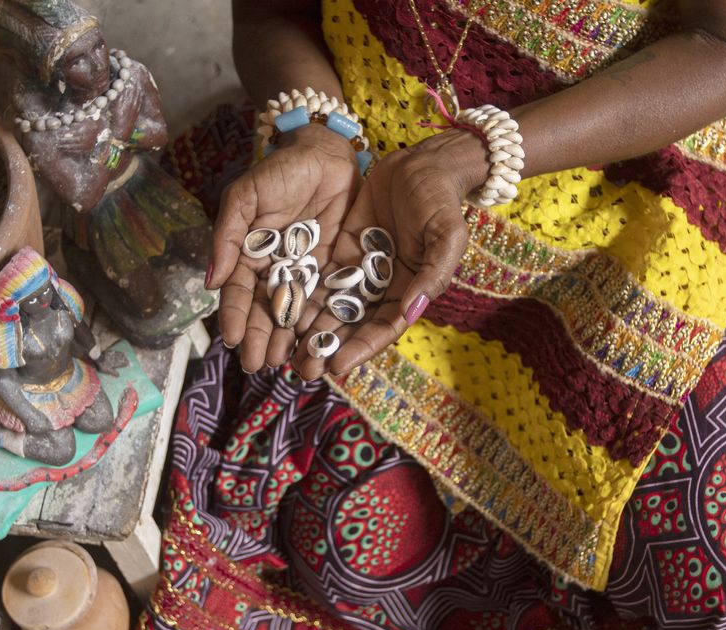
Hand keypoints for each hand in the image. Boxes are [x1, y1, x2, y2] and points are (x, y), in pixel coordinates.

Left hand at [96, 350, 128, 375]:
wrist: (98, 357)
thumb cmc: (102, 365)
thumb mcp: (107, 371)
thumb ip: (113, 373)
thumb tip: (119, 375)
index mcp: (115, 364)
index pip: (121, 364)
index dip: (125, 364)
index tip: (128, 364)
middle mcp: (115, 360)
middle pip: (121, 360)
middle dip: (125, 360)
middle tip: (128, 361)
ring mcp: (113, 356)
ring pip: (119, 356)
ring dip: (123, 356)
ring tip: (125, 356)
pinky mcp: (110, 352)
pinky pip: (116, 352)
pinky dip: (119, 352)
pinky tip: (120, 352)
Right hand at [206, 125, 359, 371]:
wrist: (325, 155)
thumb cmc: (279, 171)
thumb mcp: (245, 197)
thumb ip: (227, 237)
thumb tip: (210, 282)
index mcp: (249, 255)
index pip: (239, 293)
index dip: (236, 317)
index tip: (234, 340)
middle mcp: (275, 270)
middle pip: (267, 310)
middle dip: (262, 339)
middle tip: (259, 365)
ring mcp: (305, 273)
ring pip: (296, 313)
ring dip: (291, 340)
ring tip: (289, 364)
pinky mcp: (333, 271)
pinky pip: (326, 302)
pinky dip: (322, 324)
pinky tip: (318, 344)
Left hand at [291, 131, 487, 379]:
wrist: (422, 164)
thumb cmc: (440, 200)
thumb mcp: (446, 235)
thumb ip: (432, 274)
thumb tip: (411, 311)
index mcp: (410, 291)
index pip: (383, 328)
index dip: (360, 349)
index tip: (336, 367)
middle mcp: (383, 287)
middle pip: (352, 326)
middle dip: (328, 348)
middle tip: (301, 370)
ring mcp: (360, 270)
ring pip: (331, 306)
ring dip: (309, 330)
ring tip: (284, 352)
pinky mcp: (341, 250)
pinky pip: (319, 277)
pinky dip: (302, 295)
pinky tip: (279, 310)